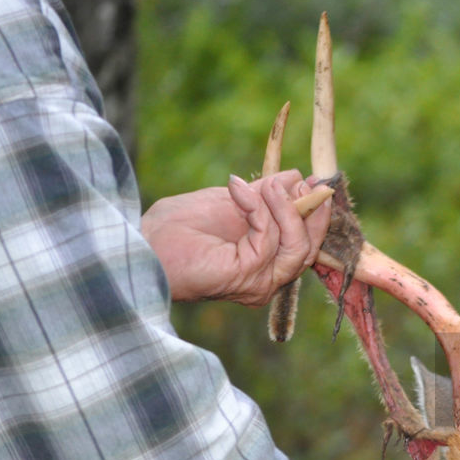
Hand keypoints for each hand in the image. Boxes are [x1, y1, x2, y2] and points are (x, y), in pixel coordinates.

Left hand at [142, 170, 330, 305]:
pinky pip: (269, 239)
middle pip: (309, 248)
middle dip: (311, 211)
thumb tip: (297, 178)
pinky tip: (237, 190)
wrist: (144, 242)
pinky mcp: (248, 277)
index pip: (306, 243)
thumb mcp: (232, 201)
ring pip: (298, 246)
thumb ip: (265, 195)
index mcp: (265, 263)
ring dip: (285, 208)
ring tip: (267, 185)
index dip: (315, 213)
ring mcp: (260, 281)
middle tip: (306, 182)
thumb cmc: (177, 228)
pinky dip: (258, 209)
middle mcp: (267, 278)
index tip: (315, 181)